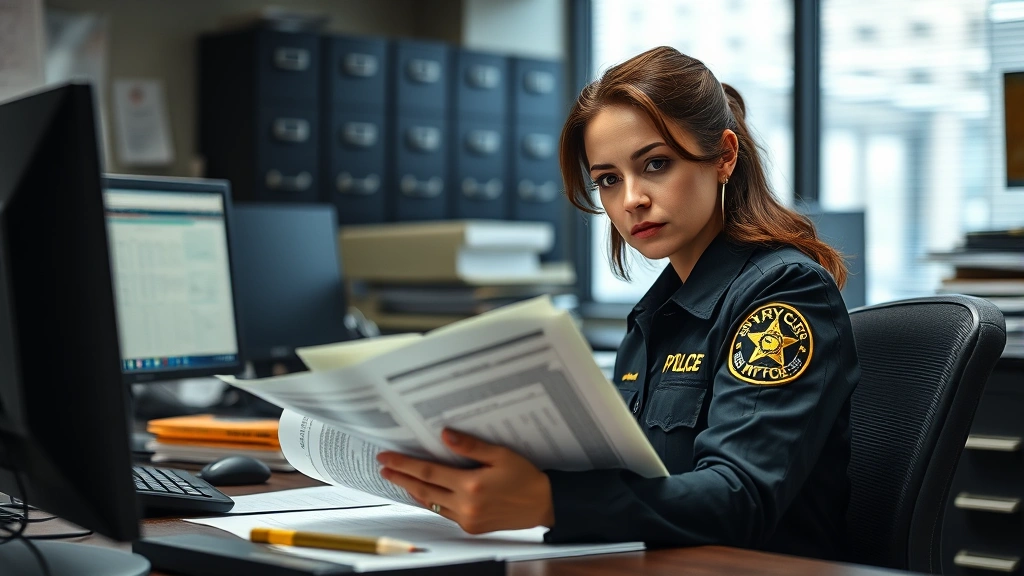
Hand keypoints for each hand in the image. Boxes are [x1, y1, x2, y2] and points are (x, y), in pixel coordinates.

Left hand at [377, 429, 554, 533]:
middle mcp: (466, 505)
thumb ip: (470, 446)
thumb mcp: (500, 454)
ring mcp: (467, 519)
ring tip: (396, 479)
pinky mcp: (471, 527)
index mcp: (471, 485)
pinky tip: (423, 493)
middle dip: (400, 477)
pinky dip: (429, 502)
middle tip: (383, 467)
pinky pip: (443, 513)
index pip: (428, 473)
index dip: (404, 464)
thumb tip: (445, 435)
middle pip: (423, 489)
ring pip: (431, 503)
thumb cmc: (524, 477)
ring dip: (412, 490)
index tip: (387, 458)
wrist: (542, 504)